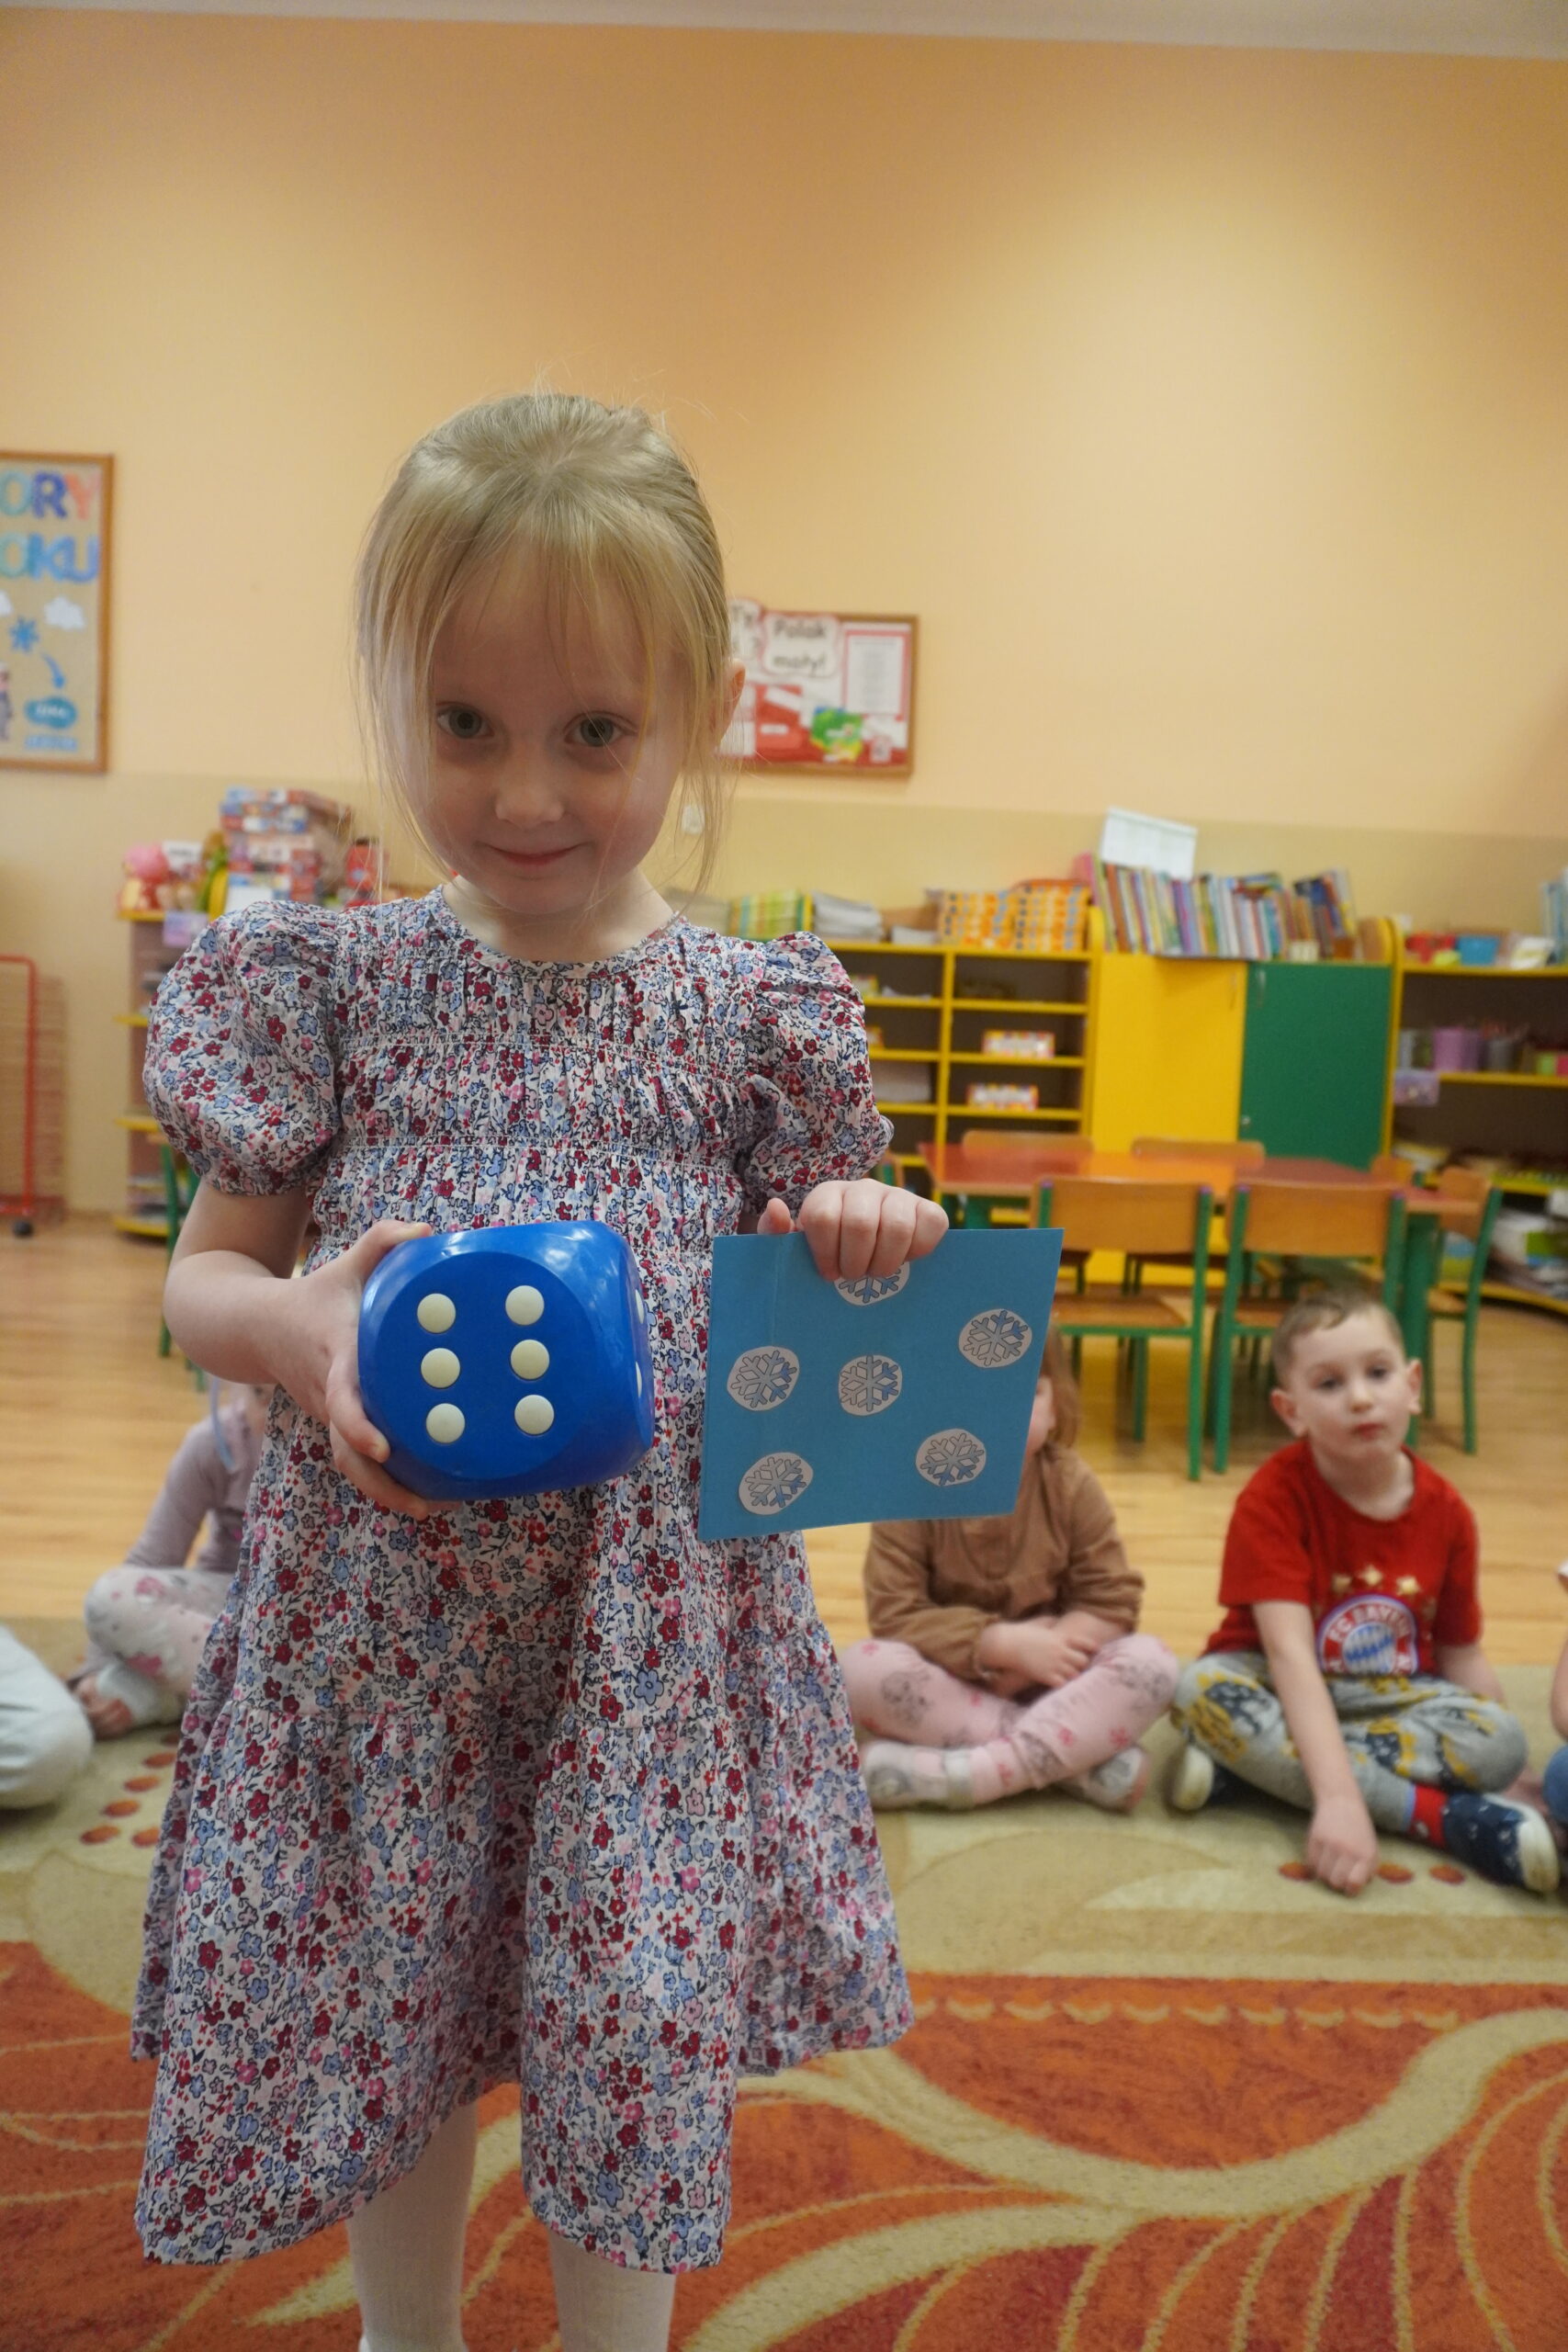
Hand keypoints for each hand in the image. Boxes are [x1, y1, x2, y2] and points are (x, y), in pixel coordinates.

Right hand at [267, 1219, 434, 1518]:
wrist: (258, 1327)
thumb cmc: (316, 1292)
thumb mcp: (346, 1261)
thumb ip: (384, 1240)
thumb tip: (426, 1232)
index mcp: (335, 1356)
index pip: (342, 1397)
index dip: (359, 1423)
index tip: (382, 1445)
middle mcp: (328, 1395)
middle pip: (348, 1452)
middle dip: (385, 1483)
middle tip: (430, 1502)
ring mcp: (329, 1416)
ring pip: (350, 1466)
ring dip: (388, 1494)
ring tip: (436, 1508)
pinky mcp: (335, 1426)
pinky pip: (355, 1461)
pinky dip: (385, 1483)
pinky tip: (427, 1494)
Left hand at [755, 1179, 947, 1280]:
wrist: (867, 1259)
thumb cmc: (829, 1256)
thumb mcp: (796, 1250)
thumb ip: (777, 1234)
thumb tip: (776, 1207)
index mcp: (828, 1195)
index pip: (823, 1217)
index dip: (826, 1253)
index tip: (829, 1274)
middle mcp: (863, 1189)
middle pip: (859, 1224)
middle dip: (856, 1261)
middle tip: (855, 1275)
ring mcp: (897, 1196)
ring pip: (897, 1227)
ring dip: (886, 1261)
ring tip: (878, 1271)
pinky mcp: (927, 1209)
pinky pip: (931, 1223)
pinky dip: (920, 1249)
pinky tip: (906, 1260)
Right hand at [982, 1617, 1098, 1692]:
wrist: (1008, 1644)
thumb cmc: (1022, 1632)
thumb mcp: (1040, 1623)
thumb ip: (1052, 1622)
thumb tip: (1058, 1620)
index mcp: (1061, 1638)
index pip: (1085, 1643)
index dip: (1091, 1648)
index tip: (1094, 1651)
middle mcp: (1061, 1651)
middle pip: (1084, 1661)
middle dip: (1082, 1664)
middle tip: (1078, 1667)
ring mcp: (1054, 1664)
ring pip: (1075, 1674)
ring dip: (1073, 1676)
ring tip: (1069, 1677)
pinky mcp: (1046, 1676)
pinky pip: (1063, 1684)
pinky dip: (1063, 1684)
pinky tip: (1058, 1683)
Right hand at [1305, 1791, 1379, 1895]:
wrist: (1341, 1801)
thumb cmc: (1359, 1828)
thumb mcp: (1372, 1847)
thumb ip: (1369, 1869)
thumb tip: (1358, 1887)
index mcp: (1365, 1854)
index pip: (1354, 1883)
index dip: (1351, 1890)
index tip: (1349, 1887)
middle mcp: (1348, 1850)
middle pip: (1335, 1882)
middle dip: (1336, 1884)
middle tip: (1338, 1876)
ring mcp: (1330, 1844)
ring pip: (1321, 1874)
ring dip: (1325, 1875)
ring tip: (1329, 1867)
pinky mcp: (1314, 1838)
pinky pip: (1310, 1863)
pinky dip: (1314, 1866)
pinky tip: (1320, 1860)